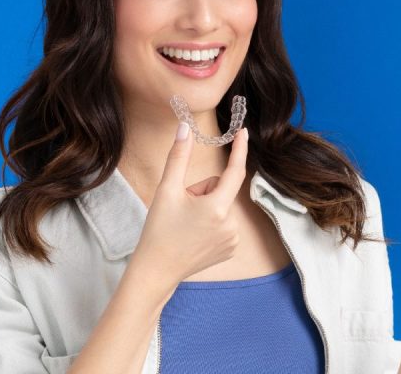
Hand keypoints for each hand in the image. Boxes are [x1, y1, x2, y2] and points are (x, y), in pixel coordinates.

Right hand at [130, 124, 249, 286]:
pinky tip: (194, 235)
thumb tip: (185, 128)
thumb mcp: (166, 190)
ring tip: (186, 224)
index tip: (244, 132)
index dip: (239, 150)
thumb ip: (178, 156)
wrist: (156, 270)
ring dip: (206, 208)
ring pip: (222, 206)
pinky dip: (211, 223)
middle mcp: (231, 225)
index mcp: (217, 208)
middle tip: (181, 206)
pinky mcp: (231, 249)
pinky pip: (224, 223)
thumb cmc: (158, 230)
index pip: (235, 172)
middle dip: (202, 191)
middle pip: (221, 190)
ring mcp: (233, 239)